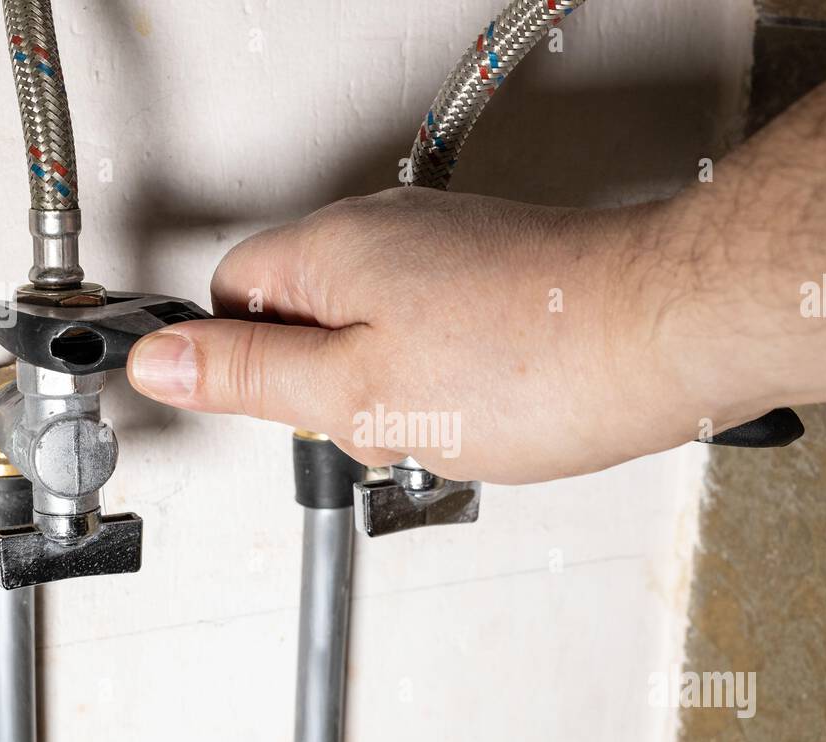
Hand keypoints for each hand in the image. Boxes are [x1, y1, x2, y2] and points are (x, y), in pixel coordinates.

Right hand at [125, 187, 749, 483]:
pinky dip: (449, 381)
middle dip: (325, 386)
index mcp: (332, 249)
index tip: (273, 408)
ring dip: (392, 391)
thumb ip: (251, 377)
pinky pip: (437, 335)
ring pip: (374, 333)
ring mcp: (448, 252)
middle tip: (375, 422)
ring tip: (447, 418)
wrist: (665, 337)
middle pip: (303, 315)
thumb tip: (160, 361)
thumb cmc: (533, 362)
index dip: (238, 362)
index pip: (231, 293)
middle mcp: (388, 234)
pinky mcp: (498, 278)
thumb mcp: (357, 392)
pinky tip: (487, 409)